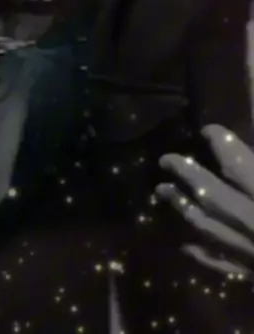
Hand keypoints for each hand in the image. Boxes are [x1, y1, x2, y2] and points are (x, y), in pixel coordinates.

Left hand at [156, 125, 253, 277]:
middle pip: (212, 194)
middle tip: (165, 159)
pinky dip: (201, 251)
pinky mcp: (252, 277)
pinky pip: (220, 264)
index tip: (207, 130)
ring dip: (183, 207)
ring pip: (208, 228)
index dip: (220, 142)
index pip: (237, 164)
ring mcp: (251, 254)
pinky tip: (185, 244)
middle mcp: (253, 223)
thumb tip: (243, 153)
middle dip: (186, 174)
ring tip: (163, 191)